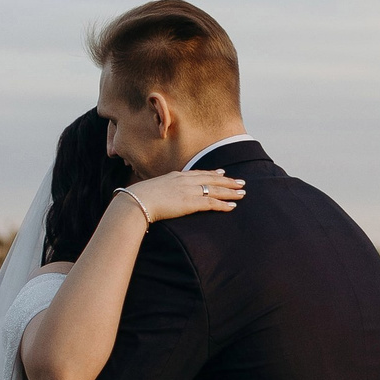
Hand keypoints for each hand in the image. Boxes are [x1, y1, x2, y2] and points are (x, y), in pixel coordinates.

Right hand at [121, 168, 244, 223]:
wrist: (136, 201)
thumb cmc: (139, 198)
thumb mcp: (152, 189)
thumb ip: (161, 190)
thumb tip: (158, 196)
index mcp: (176, 176)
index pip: (198, 173)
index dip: (212, 173)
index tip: (222, 173)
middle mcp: (185, 181)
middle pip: (211, 179)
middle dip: (227, 181)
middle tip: (240, 181)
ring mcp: (189, 191)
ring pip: (215, 190)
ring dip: (230, 191)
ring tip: (242, 192)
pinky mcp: (190, 203)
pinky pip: (212, 203)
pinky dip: (224, 205)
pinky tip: (233, 206)